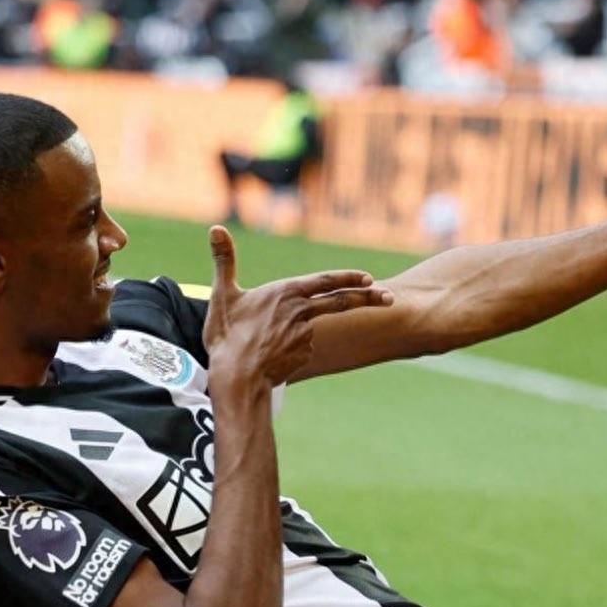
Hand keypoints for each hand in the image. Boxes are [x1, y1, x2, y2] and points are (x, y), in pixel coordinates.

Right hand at [202, 226, 392, 387]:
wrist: (237, 378)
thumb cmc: (228, 336)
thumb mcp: (222, 294)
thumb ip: (224, 260)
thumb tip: (215, 228)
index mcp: (287, 292)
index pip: (327, 280)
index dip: (349, 277)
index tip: (369, 278)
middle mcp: (303, 312)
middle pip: (342, 302)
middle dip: (369, 299)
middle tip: (390, 298)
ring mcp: (307, 335)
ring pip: (312, 326)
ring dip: (301, 329)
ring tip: (269, 339)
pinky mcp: (305, 355)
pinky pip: (303, 346)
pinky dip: (291, 346)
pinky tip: (270, 354)